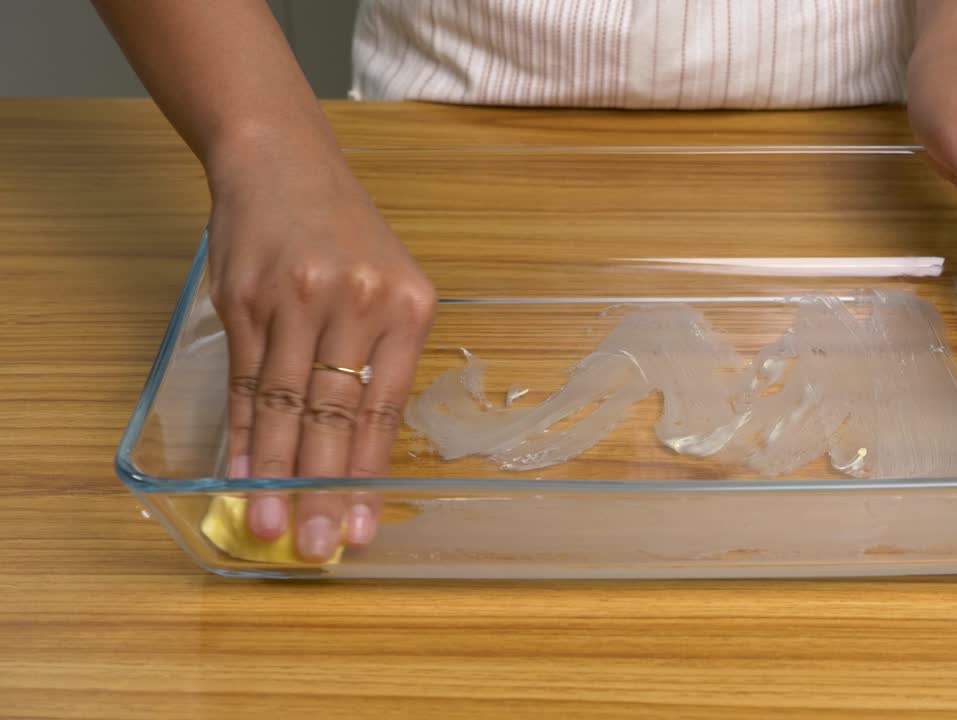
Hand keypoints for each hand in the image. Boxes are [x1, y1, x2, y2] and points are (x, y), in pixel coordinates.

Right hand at [207, 138, 435, 560]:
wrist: (280, 160)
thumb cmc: (343, 233)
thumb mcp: (387, 284)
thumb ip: (380, 359)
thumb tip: (359, 451)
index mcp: (407, 306)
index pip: (384, 407)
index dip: (369, 473)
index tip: (363, 526)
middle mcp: (355, 303)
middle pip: (335, 414)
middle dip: (323, 487)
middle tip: (316, 545)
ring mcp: (295, 301)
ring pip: (284, 404)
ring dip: (274, 472)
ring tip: (269, 526)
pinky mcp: (244, 301)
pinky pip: (244, 381)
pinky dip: (241, 432)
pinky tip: (239, 472)